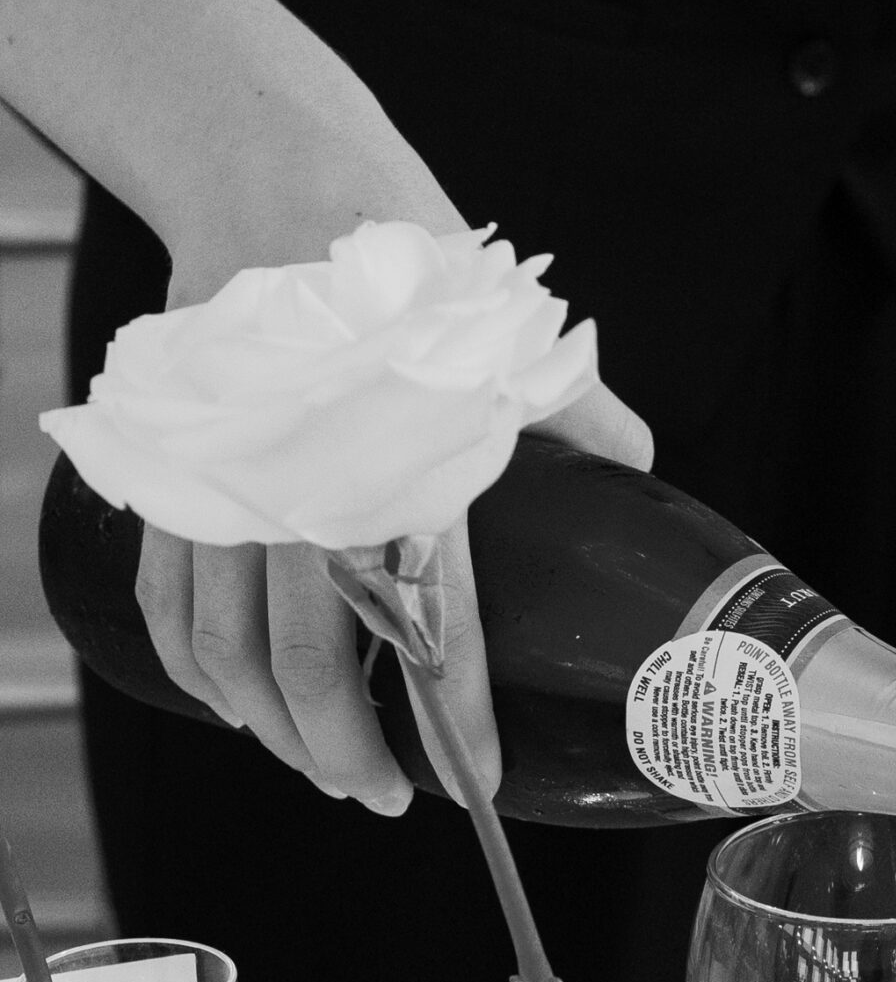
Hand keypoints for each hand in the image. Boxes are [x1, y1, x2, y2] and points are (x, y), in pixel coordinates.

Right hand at [137, 177, 653, 812]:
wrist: (275, 179)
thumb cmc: (398, 262)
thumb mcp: (504, 335)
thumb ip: (578, 413)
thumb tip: (642, 465)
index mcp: (403, 466)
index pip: (433, 626)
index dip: (457, 719)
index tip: (478, 780)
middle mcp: (304, 489)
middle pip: (310, 666)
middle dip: (346, 756)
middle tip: (382, 801)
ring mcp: (226, 487)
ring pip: (228, 651)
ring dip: (271, 732)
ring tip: (320, 769)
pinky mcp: (172, 476)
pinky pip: (167, 601)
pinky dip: (195, 671)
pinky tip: (233, 707)